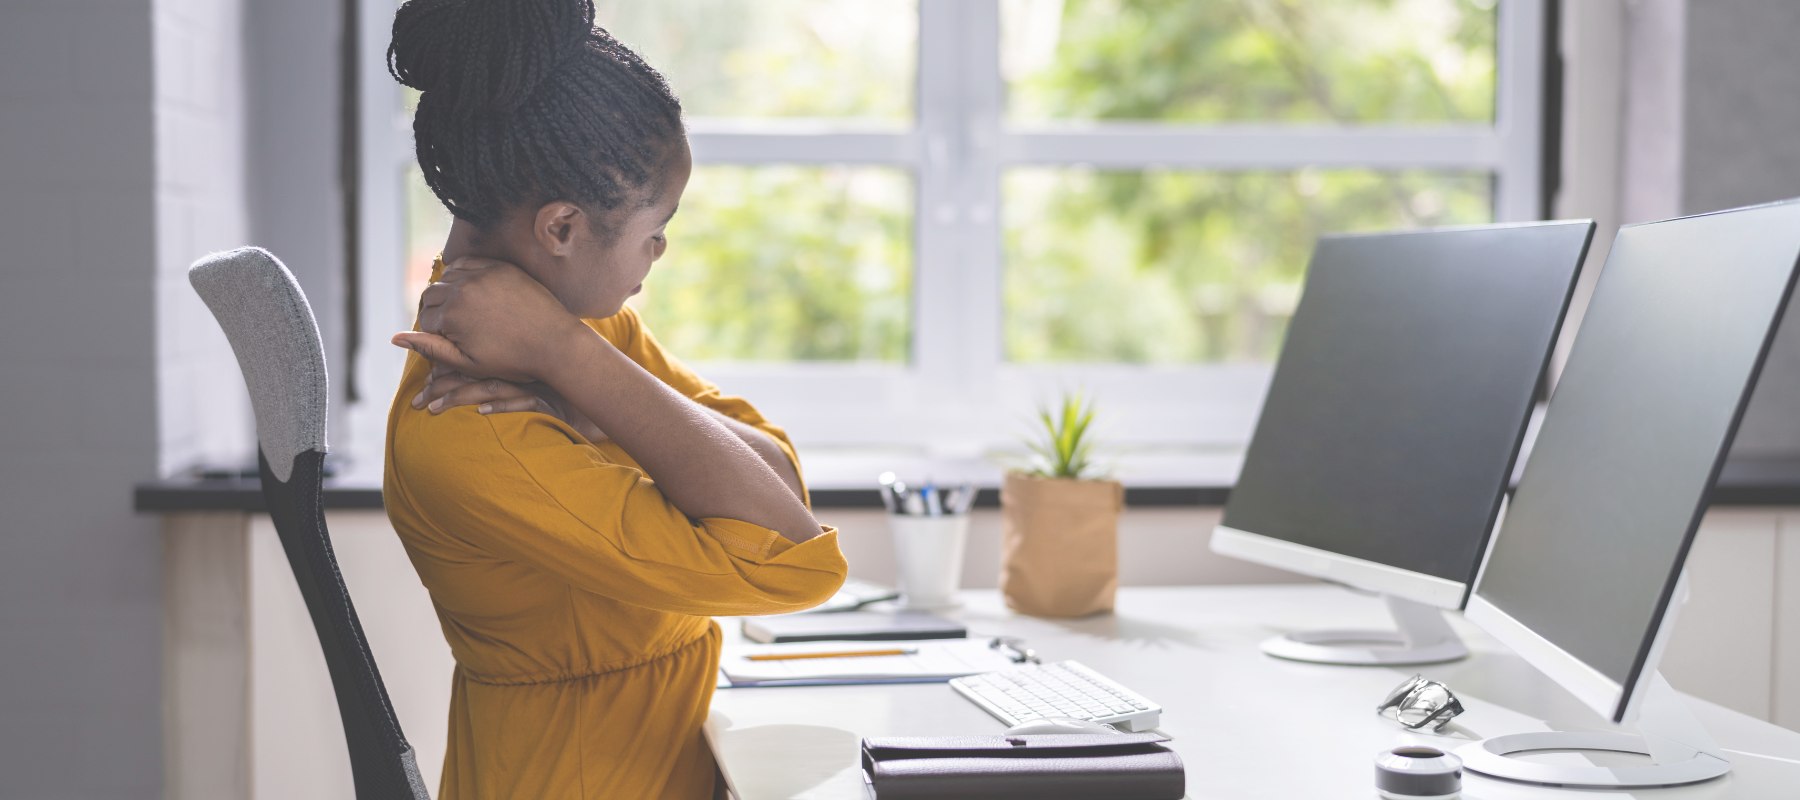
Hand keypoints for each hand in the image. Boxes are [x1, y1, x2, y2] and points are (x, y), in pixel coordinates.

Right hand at [392, 256, 590, 383]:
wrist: (555, 343)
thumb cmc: (512, 360)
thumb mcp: (467, 362)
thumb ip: (429, 348)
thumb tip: (394, 338)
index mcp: (451, 315)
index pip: (425, 319)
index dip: (434, 334)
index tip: (451, 343)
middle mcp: (463, 289)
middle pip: (432, 295)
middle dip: (438, 312)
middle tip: (457, 328)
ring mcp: (483, 274)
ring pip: (448, 277)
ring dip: (449, 292)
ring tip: (465, 312)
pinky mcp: (500, 267)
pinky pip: (470, 263)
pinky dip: (465, 274)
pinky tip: (473, 290)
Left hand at [413, 364, 609, 441]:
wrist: (608, 395)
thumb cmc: (571, 391)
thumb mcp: (537, 383)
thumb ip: (510, 382)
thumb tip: (478, 396)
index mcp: (514, 357)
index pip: (474, 357)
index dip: (446, 367)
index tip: (424, 380)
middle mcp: (522, 367)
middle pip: (474, 371)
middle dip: (442, 386)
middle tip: (416, 401)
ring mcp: (536, 383)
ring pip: (491, 386)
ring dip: (460, 397)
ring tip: (432, 409)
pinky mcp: (551, 401)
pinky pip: (524, 402)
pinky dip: (503, 407)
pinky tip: (483, 414)